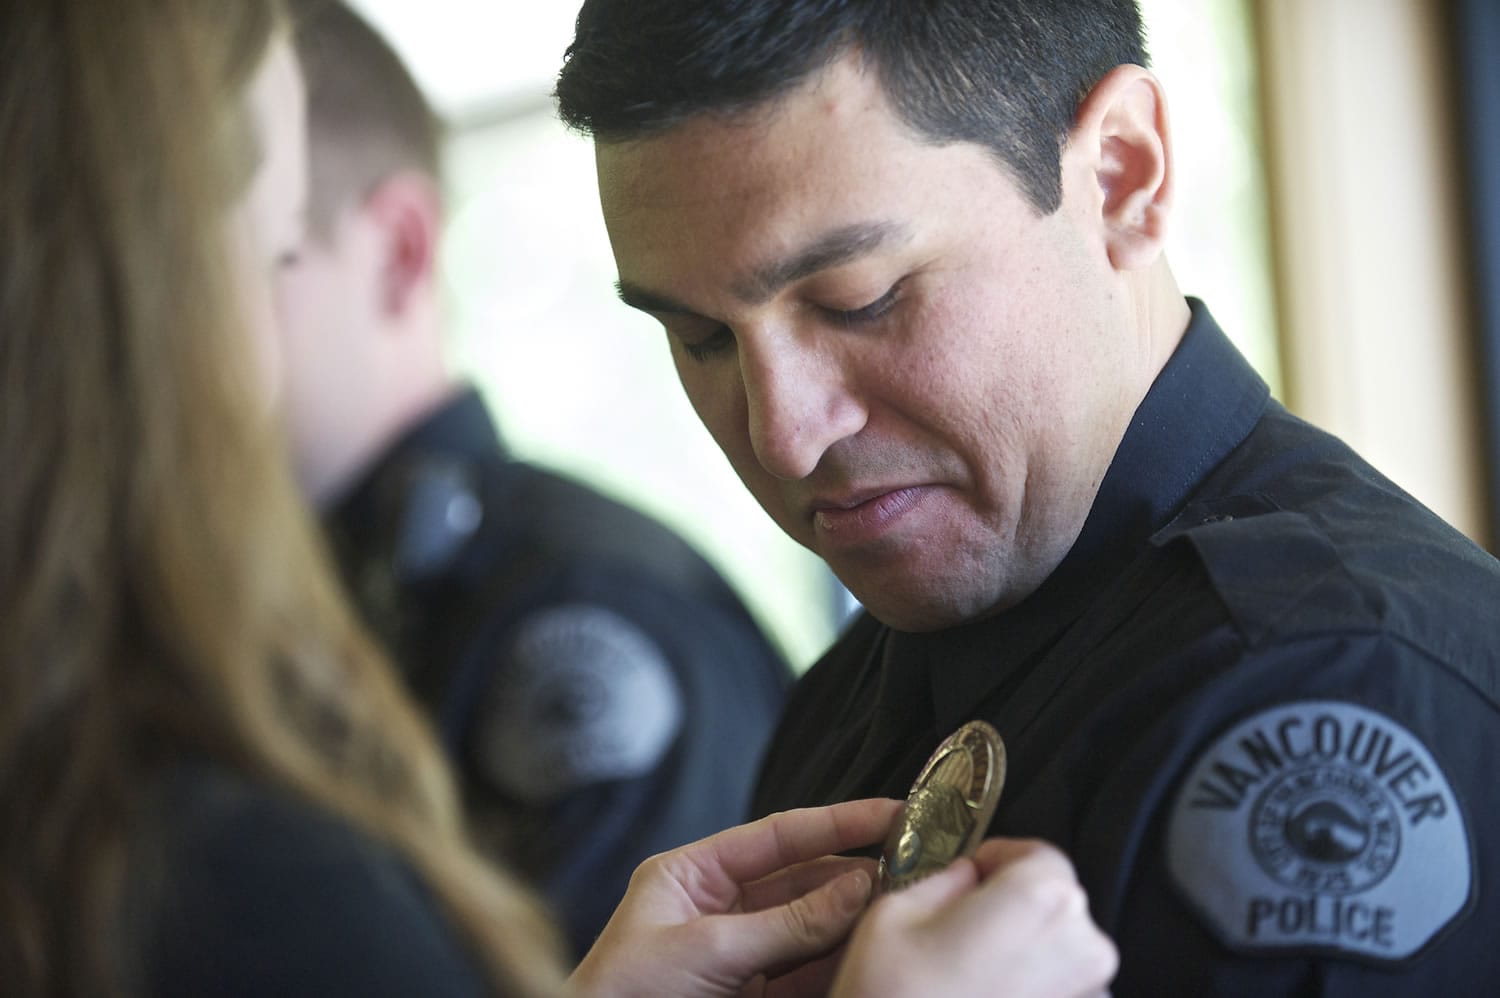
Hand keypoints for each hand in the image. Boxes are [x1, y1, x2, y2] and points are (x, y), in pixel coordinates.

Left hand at [567, 798, 902, 997]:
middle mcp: (718, 910)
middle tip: (908, 869)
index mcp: (691, 877)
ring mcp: (739, 957)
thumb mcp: (706, 952)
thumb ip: (786, 924)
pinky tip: (869, 953)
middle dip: (852, 876)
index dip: (835, 823)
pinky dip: (839, 965)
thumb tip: (859, 887)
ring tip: (900, 909)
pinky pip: (806, 974)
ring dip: (854, 922)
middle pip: (801, 882)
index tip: (889, 813)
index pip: (776, 837)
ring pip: (811, 929)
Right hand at [829, 838, 1117, 997]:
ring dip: (1021, 953)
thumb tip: (963, 878)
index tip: (974, 872)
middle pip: (1053, 904)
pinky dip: (1026, 991)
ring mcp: (1085, 995)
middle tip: (961, 925)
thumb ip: (943, 881)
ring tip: (966, 974)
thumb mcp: (895, 914)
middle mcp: (1079, 947)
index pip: (1038, 855)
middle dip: (1012, 906)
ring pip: (1056, 953)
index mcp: (1039, 899)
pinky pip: (1054, 993)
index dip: (1001, 860)